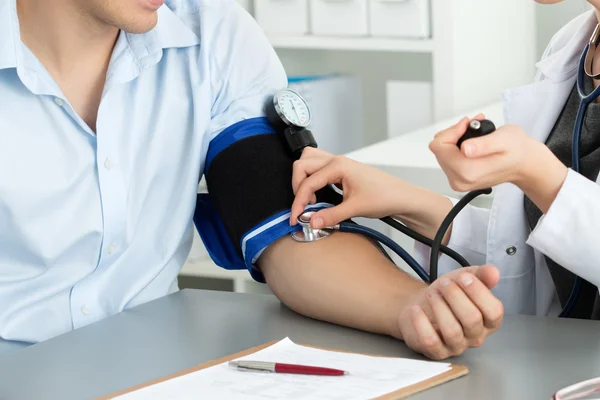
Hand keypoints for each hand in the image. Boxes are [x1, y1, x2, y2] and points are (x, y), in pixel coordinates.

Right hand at [290, 147, 407, 228]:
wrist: (401, 197)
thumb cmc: (384, 196)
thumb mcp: (356, 208)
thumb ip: (331, 215)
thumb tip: (311, 222)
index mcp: (338, 166)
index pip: (308, 182)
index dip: (299, 201)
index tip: (296, 218)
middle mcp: (336, 161)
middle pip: (302, 165)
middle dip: (297, 186)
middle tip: (302, 206)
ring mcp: (338, 163)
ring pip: (308, 161)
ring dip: (303, 178)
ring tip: (309, 198)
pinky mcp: (340, 169)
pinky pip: (317, 166)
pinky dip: (311, 178)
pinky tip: (319, 195)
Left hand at [396, 265, 503, 359]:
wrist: (421, 306)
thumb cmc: (447, 295)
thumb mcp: (465, 279)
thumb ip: (481, 275)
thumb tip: (494, 272)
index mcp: (488, 320)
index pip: (494, 311)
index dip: (479, 292)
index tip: (463, 277)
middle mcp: (475, 336)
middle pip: (472, 320)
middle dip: (455, 296)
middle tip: (444, 284)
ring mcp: (455, 346)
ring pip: (452, 331)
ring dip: (439, 307)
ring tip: (431, 294)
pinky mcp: (435, 351)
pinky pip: (430, 340)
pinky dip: (421, 322)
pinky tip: (416, 309)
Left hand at [429, 115, 567, 212]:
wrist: (525, 164)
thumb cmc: (517, 150)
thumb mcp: (504, 140)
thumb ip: (483, 144)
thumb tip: (464, 149)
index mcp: (467, 172)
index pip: (439, 146)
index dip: (452, 131)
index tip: (468, 125)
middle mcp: (459, 180)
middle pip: (439, 148)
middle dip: (455, 134)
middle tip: (474, 126)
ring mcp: (458, 181)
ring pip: (442, 152)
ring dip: (457, 139)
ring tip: (477, 134)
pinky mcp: (459, 179)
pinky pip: (448, 157)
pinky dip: (458, 146)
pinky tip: (474, 142)